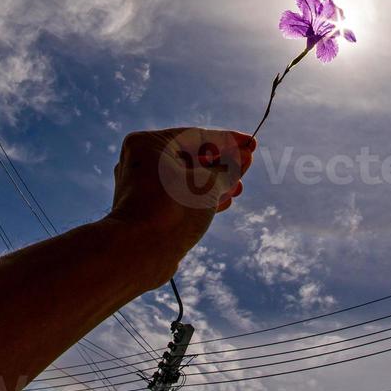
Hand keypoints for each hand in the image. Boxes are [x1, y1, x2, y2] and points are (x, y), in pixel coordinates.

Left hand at [105, 128, 254, 284]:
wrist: (139, 254)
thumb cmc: (173, 210)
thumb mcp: (209, 185)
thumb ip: (229, 169)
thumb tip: (243, 158)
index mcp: (149, 143)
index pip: (197, 136)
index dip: (229, 140)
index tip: (251, 143)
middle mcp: (140, 161)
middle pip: (191, 156)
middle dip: (222, 163)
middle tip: (247, 165)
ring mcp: (141, 186)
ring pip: (186, 178)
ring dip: (214, 182)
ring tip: (238, 187)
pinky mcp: (146, 209)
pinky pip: (178, 195)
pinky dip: (200, 197)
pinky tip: (223, 201)